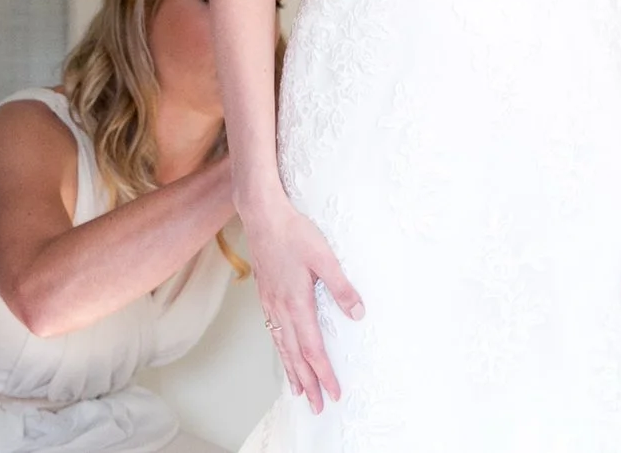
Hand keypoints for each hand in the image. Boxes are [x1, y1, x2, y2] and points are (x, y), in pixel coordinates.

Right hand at [245, 194, 362, 408]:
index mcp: (296, 303)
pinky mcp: (265, 295)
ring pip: (281, 346)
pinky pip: (273, 332)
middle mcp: (280, 309)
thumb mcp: (325, 257)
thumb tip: (357, 314)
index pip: (312, 348)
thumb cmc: (294, 233)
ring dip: (291, 370)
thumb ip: (341, 287)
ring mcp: (270, 303)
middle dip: (307, 382)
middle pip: (294, 355)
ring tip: (298, 390)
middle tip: (316, 405)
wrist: (262, 215)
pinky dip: (280, 350)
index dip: (323, 373)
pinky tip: (283, 352)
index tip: (333, 392)